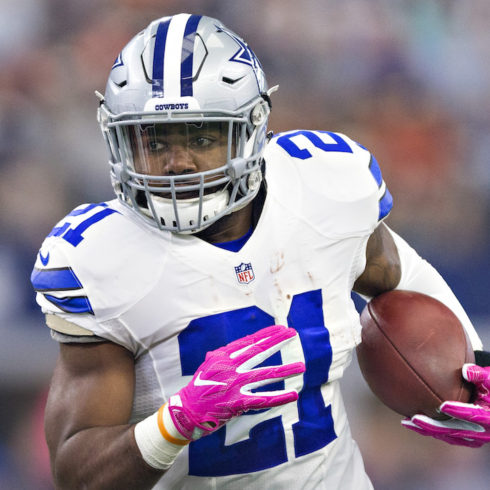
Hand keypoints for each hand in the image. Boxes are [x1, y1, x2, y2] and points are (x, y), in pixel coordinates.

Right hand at [167, 325, 304, 440]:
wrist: (186, 410)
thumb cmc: (200, 386)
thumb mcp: (210, 364)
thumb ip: (227, 354)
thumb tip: (245, 344)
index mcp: (223, 356)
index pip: (249, 341)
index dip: (267, 334)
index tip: (282, 329)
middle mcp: (229, 367)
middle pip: (258, 351)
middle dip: (278, 342)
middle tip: (293, 334)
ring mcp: (233, 385)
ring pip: (265, 375)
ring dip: (285, 370)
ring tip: (302, 367)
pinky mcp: (237, 403)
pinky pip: (262, 399)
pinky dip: (279, 397)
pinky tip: (293, 394)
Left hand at [402, 364, 489, 446]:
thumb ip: (479, 375)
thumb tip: (466, 370)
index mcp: (489, 417)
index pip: (473, 416)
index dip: (458, 412)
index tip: (442, 406)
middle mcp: (482, 431)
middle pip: (455, 430)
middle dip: (435, 426)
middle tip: (415, 418)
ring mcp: (473, 437)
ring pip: (448, 435)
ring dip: (428, 430)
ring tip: (407, 422)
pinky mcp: (464, 438)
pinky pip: (446, 436)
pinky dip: (430, 431)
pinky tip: (413, 424)